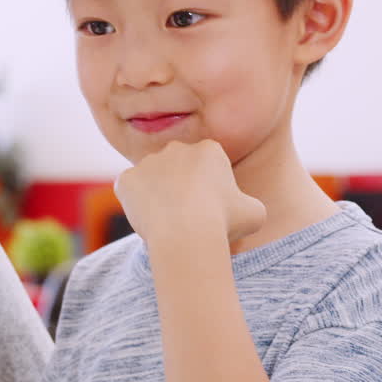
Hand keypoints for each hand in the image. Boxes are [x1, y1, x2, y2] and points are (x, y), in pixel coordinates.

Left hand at [114, 140, 265, 245]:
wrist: (185, 233)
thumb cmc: (223, 222)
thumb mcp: (254, 214)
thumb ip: (250, 206)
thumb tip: (248, 210)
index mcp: (209, 150)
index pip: (207, 166)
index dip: (209, 188)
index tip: (211, 208)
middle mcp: (176, 148)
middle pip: (178, 168)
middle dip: (181, 187)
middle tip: (187, 216)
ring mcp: (148, 162)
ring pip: (152, 179)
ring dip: (157, 195)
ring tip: (167, 222)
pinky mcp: (126, 179)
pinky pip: (130, 191)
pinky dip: (136, 205)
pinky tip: (148, 222)